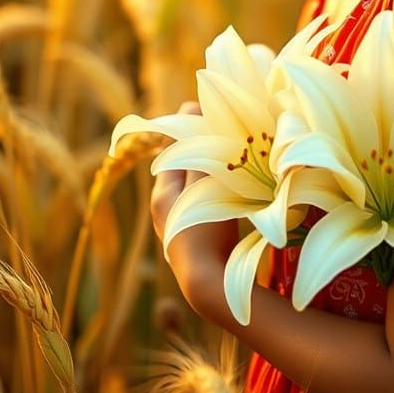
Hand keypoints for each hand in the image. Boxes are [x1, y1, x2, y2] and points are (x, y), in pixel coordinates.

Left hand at [150, 101, 239, 317]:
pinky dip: (212, 192)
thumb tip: (191, 112)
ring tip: (231, 159)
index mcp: (162, 193)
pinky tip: (230, 193)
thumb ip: (199, 151)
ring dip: (208, 171)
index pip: (172, 147)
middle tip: (223, 132)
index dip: (188, 125)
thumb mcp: (205, 184)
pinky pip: (200, 205)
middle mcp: (164, 210)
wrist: (209, 285)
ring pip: (192, 187)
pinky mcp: (192, 242)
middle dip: (200, 148)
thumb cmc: (205, 231)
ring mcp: (177, 228)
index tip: (204, 107)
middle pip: (182, 166)